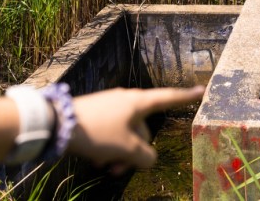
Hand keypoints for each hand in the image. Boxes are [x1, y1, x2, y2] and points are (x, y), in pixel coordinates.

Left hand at [67, 85, 204, 173]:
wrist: (58, 124)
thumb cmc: (98, 133)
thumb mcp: (127, 149)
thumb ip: (145, 156)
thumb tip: (148, 157)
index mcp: (139, 102)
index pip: (168, 98)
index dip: (186, 97)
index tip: (202, 90)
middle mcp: (127, 101)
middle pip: (143, 130)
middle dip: (136, 152)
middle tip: (119, 169)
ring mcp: (111, 107)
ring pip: (126, 135)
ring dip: (120, 154)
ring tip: (105, 167)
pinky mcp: (96, 114)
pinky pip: (112, 133)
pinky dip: (109, 148)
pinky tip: (96, 160)